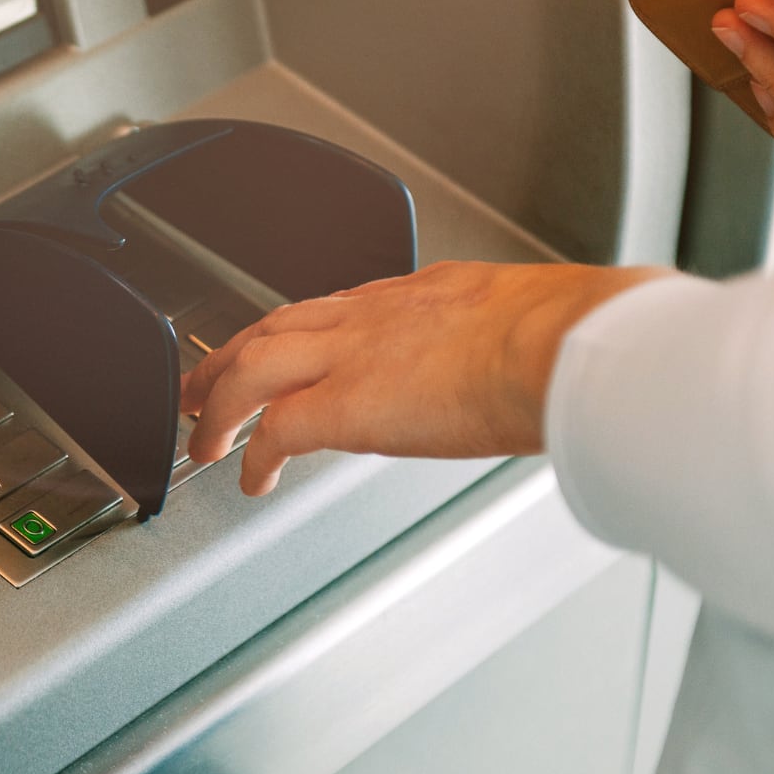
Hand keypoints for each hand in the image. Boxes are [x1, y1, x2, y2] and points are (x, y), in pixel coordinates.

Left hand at [179, 261, 669, 495]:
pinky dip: (253, 455)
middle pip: (275, 325)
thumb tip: (542, 365)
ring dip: (220, 401)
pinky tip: (250, 480)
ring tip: (203, 436)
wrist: (563, 346)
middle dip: (233, 354)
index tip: (293, 349)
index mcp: (422, 293)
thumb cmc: (569, 338)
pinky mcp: (342, 406)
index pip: (341, 306)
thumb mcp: (534, 315)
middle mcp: (374, 316)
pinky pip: (275, 431)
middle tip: (207, 380)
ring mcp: (351, 356)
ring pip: (251, 366)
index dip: (305, 331)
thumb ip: (517, 335)